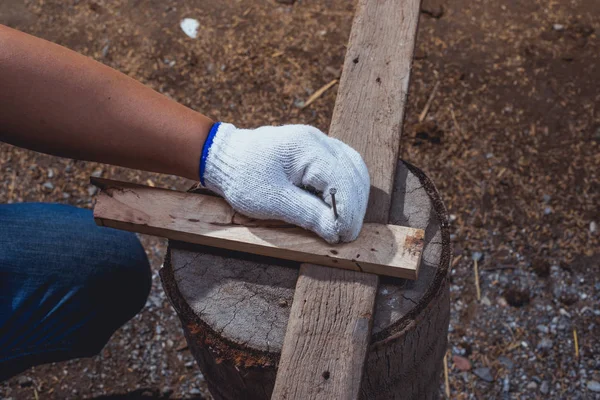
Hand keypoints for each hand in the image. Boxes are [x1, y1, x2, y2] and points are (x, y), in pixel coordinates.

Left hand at [200, 123, 369, 242]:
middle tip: (346, 234)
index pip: (341, 179)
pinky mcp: (318, 150)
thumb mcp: (272, 201)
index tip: (344, 235)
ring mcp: (319, 142)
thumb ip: (307, 214)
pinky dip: (347, 187)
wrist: (225, 157)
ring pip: (354, 168)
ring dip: (354, 197)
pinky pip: (344, 166)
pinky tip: (341, 206)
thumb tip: (336, 231)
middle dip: (354, 206)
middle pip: (353, 173)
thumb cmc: (243, 178)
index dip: (348, 210)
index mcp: (305, 147)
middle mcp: (318, 140)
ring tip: (345, 223)